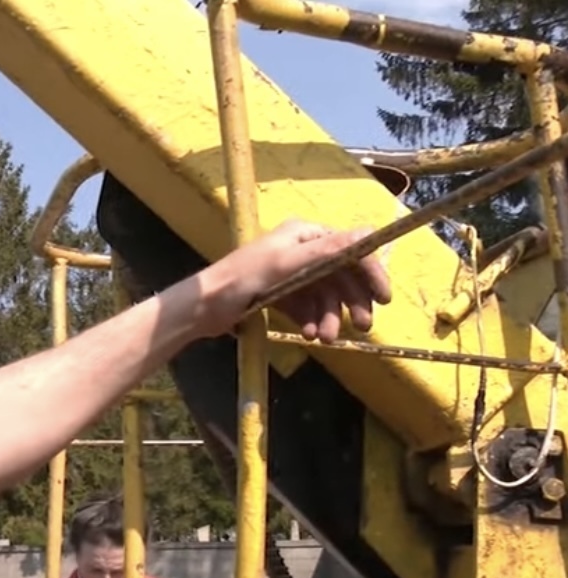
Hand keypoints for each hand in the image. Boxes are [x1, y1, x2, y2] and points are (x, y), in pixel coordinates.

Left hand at [202, 220, 392, 341]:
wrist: (202, 307)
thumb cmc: (240, 279)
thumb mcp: (285, 264)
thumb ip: (326, 250)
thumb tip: (368, 232)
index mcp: (304, 235)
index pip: (351, 250)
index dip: (370, 273)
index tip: (383, 299)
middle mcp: (301, 251)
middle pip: (341, 276)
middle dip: (351, 302)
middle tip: (363, 327)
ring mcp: (291, 274)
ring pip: (325, 296)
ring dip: (330, 317)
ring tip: (325, 338)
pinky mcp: (281, 295)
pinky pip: (308, 308)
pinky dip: (312, 320)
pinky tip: (309, 334)